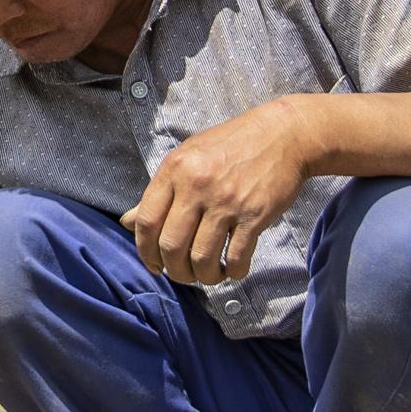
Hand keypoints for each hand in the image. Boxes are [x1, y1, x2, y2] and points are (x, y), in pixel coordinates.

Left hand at [124, 97, 320, 285]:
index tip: (154, 265)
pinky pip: (237, 257)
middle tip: (184, 274)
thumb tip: (126, 222)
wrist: (283, 135)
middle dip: (175, 271)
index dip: (145, 252)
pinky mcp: (255, 215)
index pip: (146, 222)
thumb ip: (159, 192)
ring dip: (204, 276)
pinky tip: (233, 268)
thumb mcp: (188, 158)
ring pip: (202, 258)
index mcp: (175, 170)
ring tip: (210, 273)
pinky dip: (233, 272)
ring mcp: (227, 201)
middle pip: (171, 246)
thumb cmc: (231, 146)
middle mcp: (197, 186)